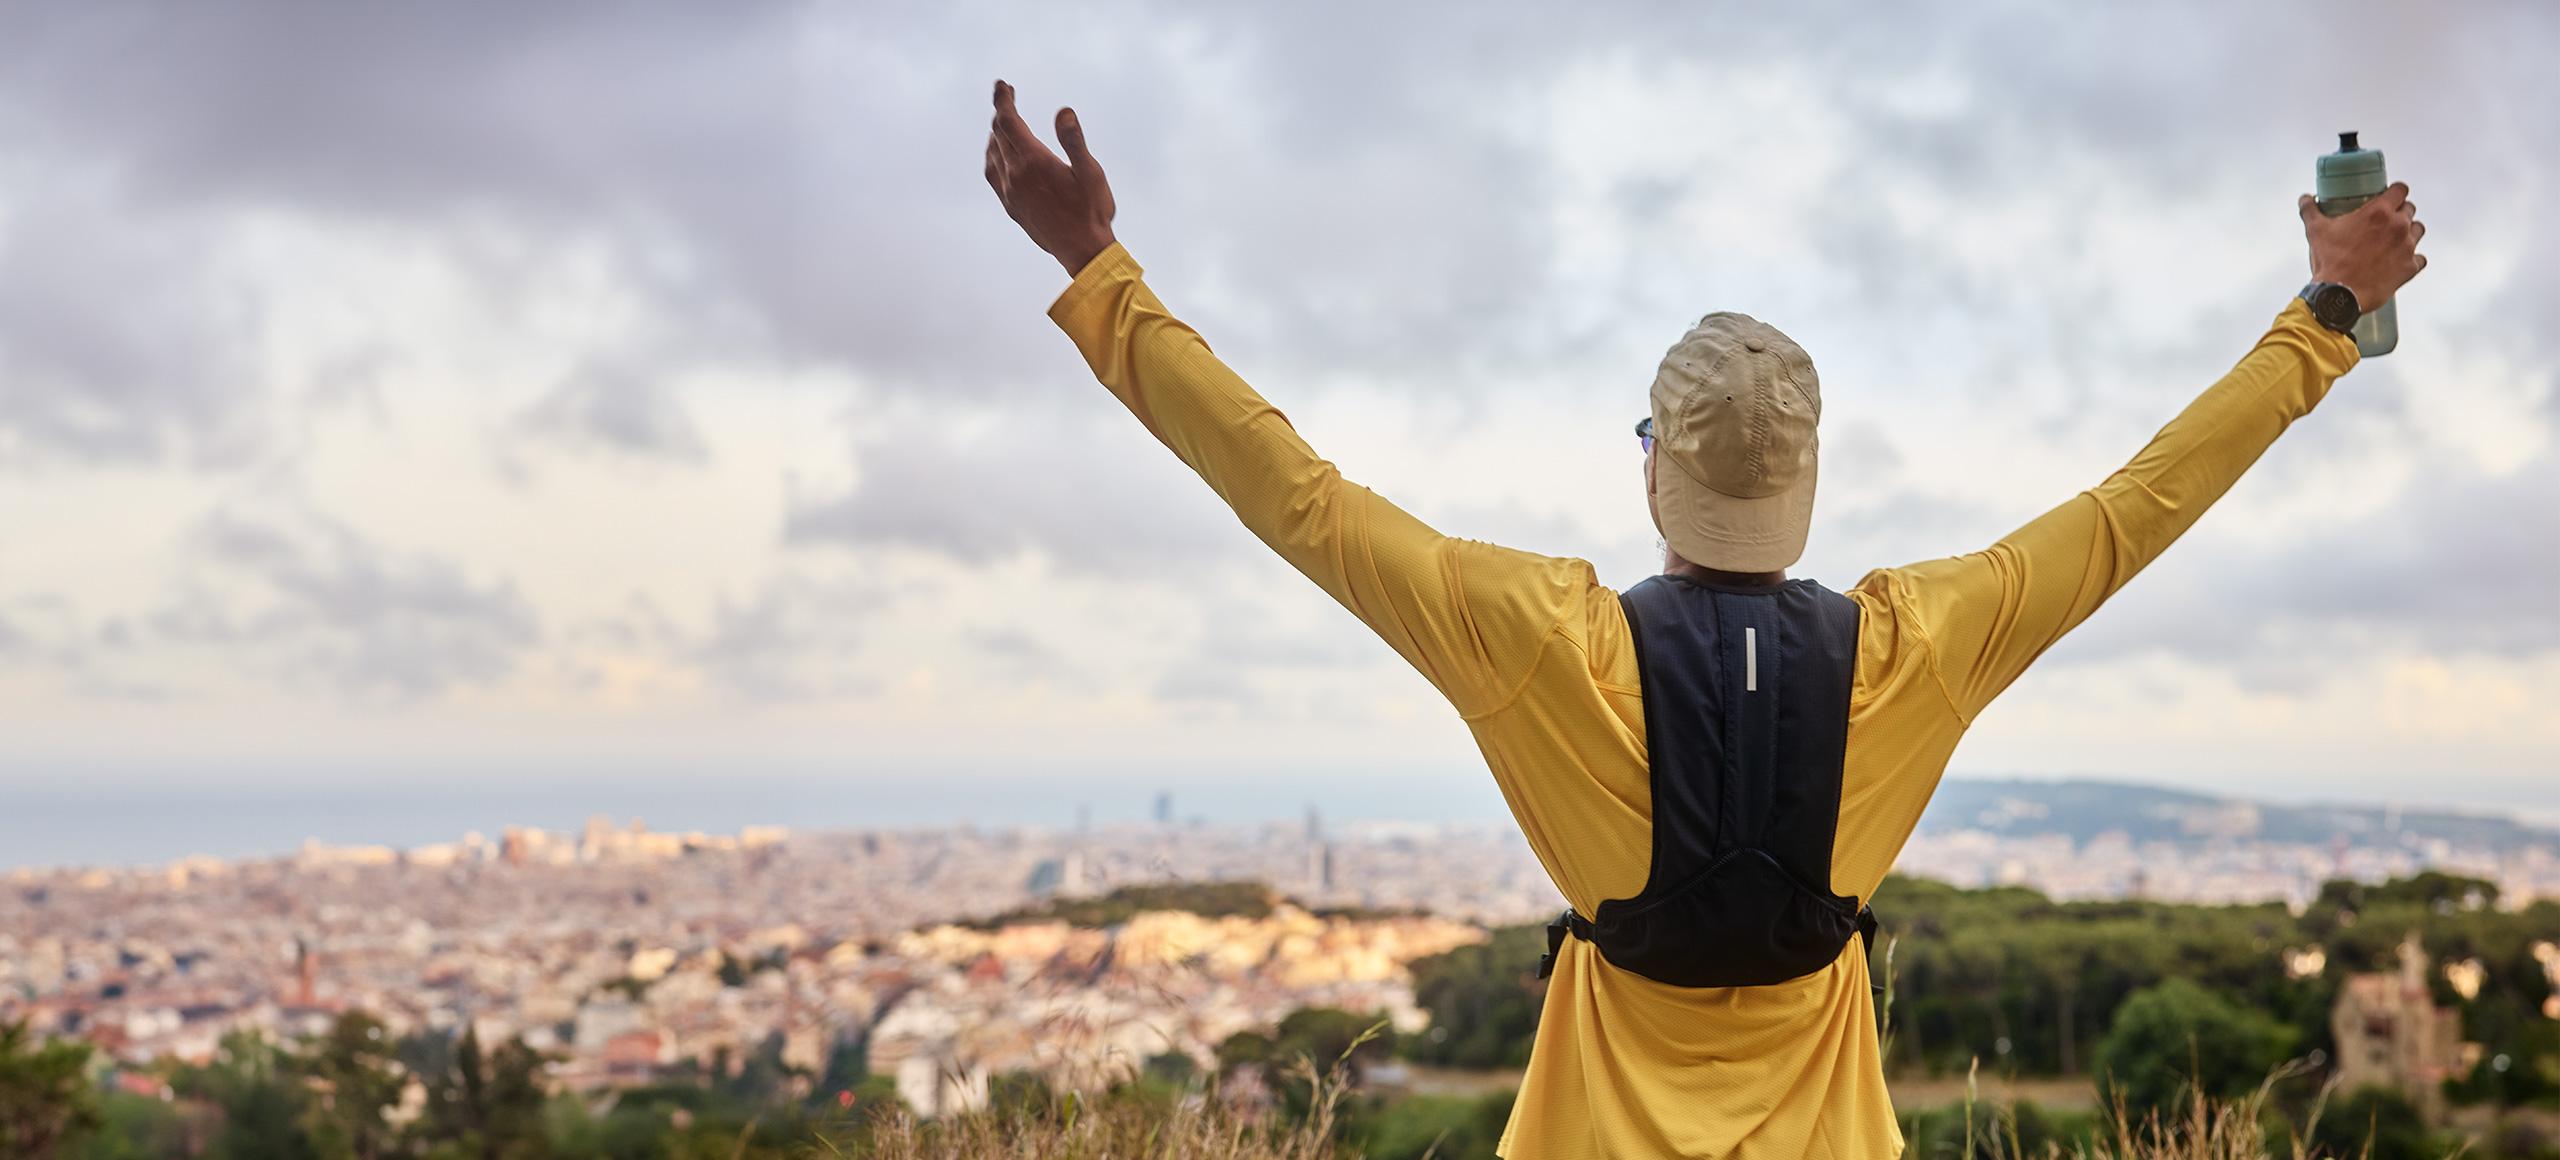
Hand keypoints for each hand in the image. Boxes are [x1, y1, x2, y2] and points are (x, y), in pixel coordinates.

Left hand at [984, 79, 1117, 276]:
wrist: (1082, 251)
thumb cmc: (1092, 211)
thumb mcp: (1091, 173)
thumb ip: (1074, 141)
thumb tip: (1063, 112)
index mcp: (1033, 162)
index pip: (1008, 122)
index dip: (1003, 100)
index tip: (1002, 85)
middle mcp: (1015, 176)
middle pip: (998, 134)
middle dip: (1000, 111)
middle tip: (1006, 94)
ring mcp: (1010, 193)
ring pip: (992, 154)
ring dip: (995, 133)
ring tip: (1002, 122)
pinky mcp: (1011, 207)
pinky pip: (993, 174)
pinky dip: (993, 156)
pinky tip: (999, 156)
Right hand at [2299, 181, 2425, 312]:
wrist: (2339, 295)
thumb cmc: (2331, 262)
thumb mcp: (2316, 231)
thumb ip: (2310, 211)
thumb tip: (2305, 200)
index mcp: (2379, 212)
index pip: (2400, 190)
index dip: (2395, 191)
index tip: (2390, 196)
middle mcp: (2398, 226)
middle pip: (2409, 209)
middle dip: (2399, 212)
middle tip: (2385, 221)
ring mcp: (2407, 247)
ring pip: (2418, 230)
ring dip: (2409, 232)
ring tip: (2394, 240)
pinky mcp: (2410, 267)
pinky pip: (2420, 258)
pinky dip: (2412, 259)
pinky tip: (2400, 261)